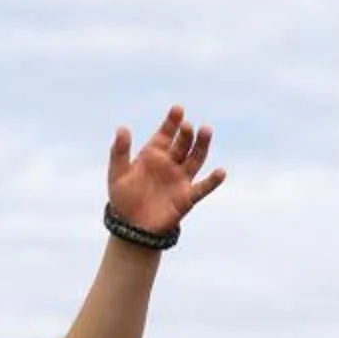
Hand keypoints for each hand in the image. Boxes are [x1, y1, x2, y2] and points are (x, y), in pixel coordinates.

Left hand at [105, 106, 225, 234]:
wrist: (132, 227)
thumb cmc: (123, 198)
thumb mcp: (117, 173)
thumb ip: (120, 152)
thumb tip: (123, 128)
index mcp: (153, 154)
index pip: (166, 133)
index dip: (172, 121)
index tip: (178, 109)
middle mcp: (170, 163)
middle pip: (183, 143)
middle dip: (186, 133)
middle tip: (187, 125)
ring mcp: (180, 179)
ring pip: (196, 158)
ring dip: (201, 145)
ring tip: (206, 131)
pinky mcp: (187, 197)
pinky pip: (203, 187)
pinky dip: (213, 181)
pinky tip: (221, 172)